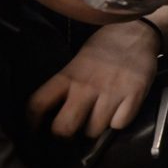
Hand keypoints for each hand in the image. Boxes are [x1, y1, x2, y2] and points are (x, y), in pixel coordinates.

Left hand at [27, 21, 160, 137]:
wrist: (136, 31)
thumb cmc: (105, 47)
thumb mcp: (77, 62)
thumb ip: (67, 86)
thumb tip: (56, 113)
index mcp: (68, 76)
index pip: (37, 104)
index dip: (31, 123)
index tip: (34, 131)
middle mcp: (86, 86)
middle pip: (64, 128)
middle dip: (65, 135)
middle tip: (71, 132)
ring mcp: (111, 92)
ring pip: (93, 131)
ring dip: (95, 129)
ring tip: (99, 118)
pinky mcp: (134, 95)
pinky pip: (120, 124)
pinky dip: (118, 122)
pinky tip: (119, 111)